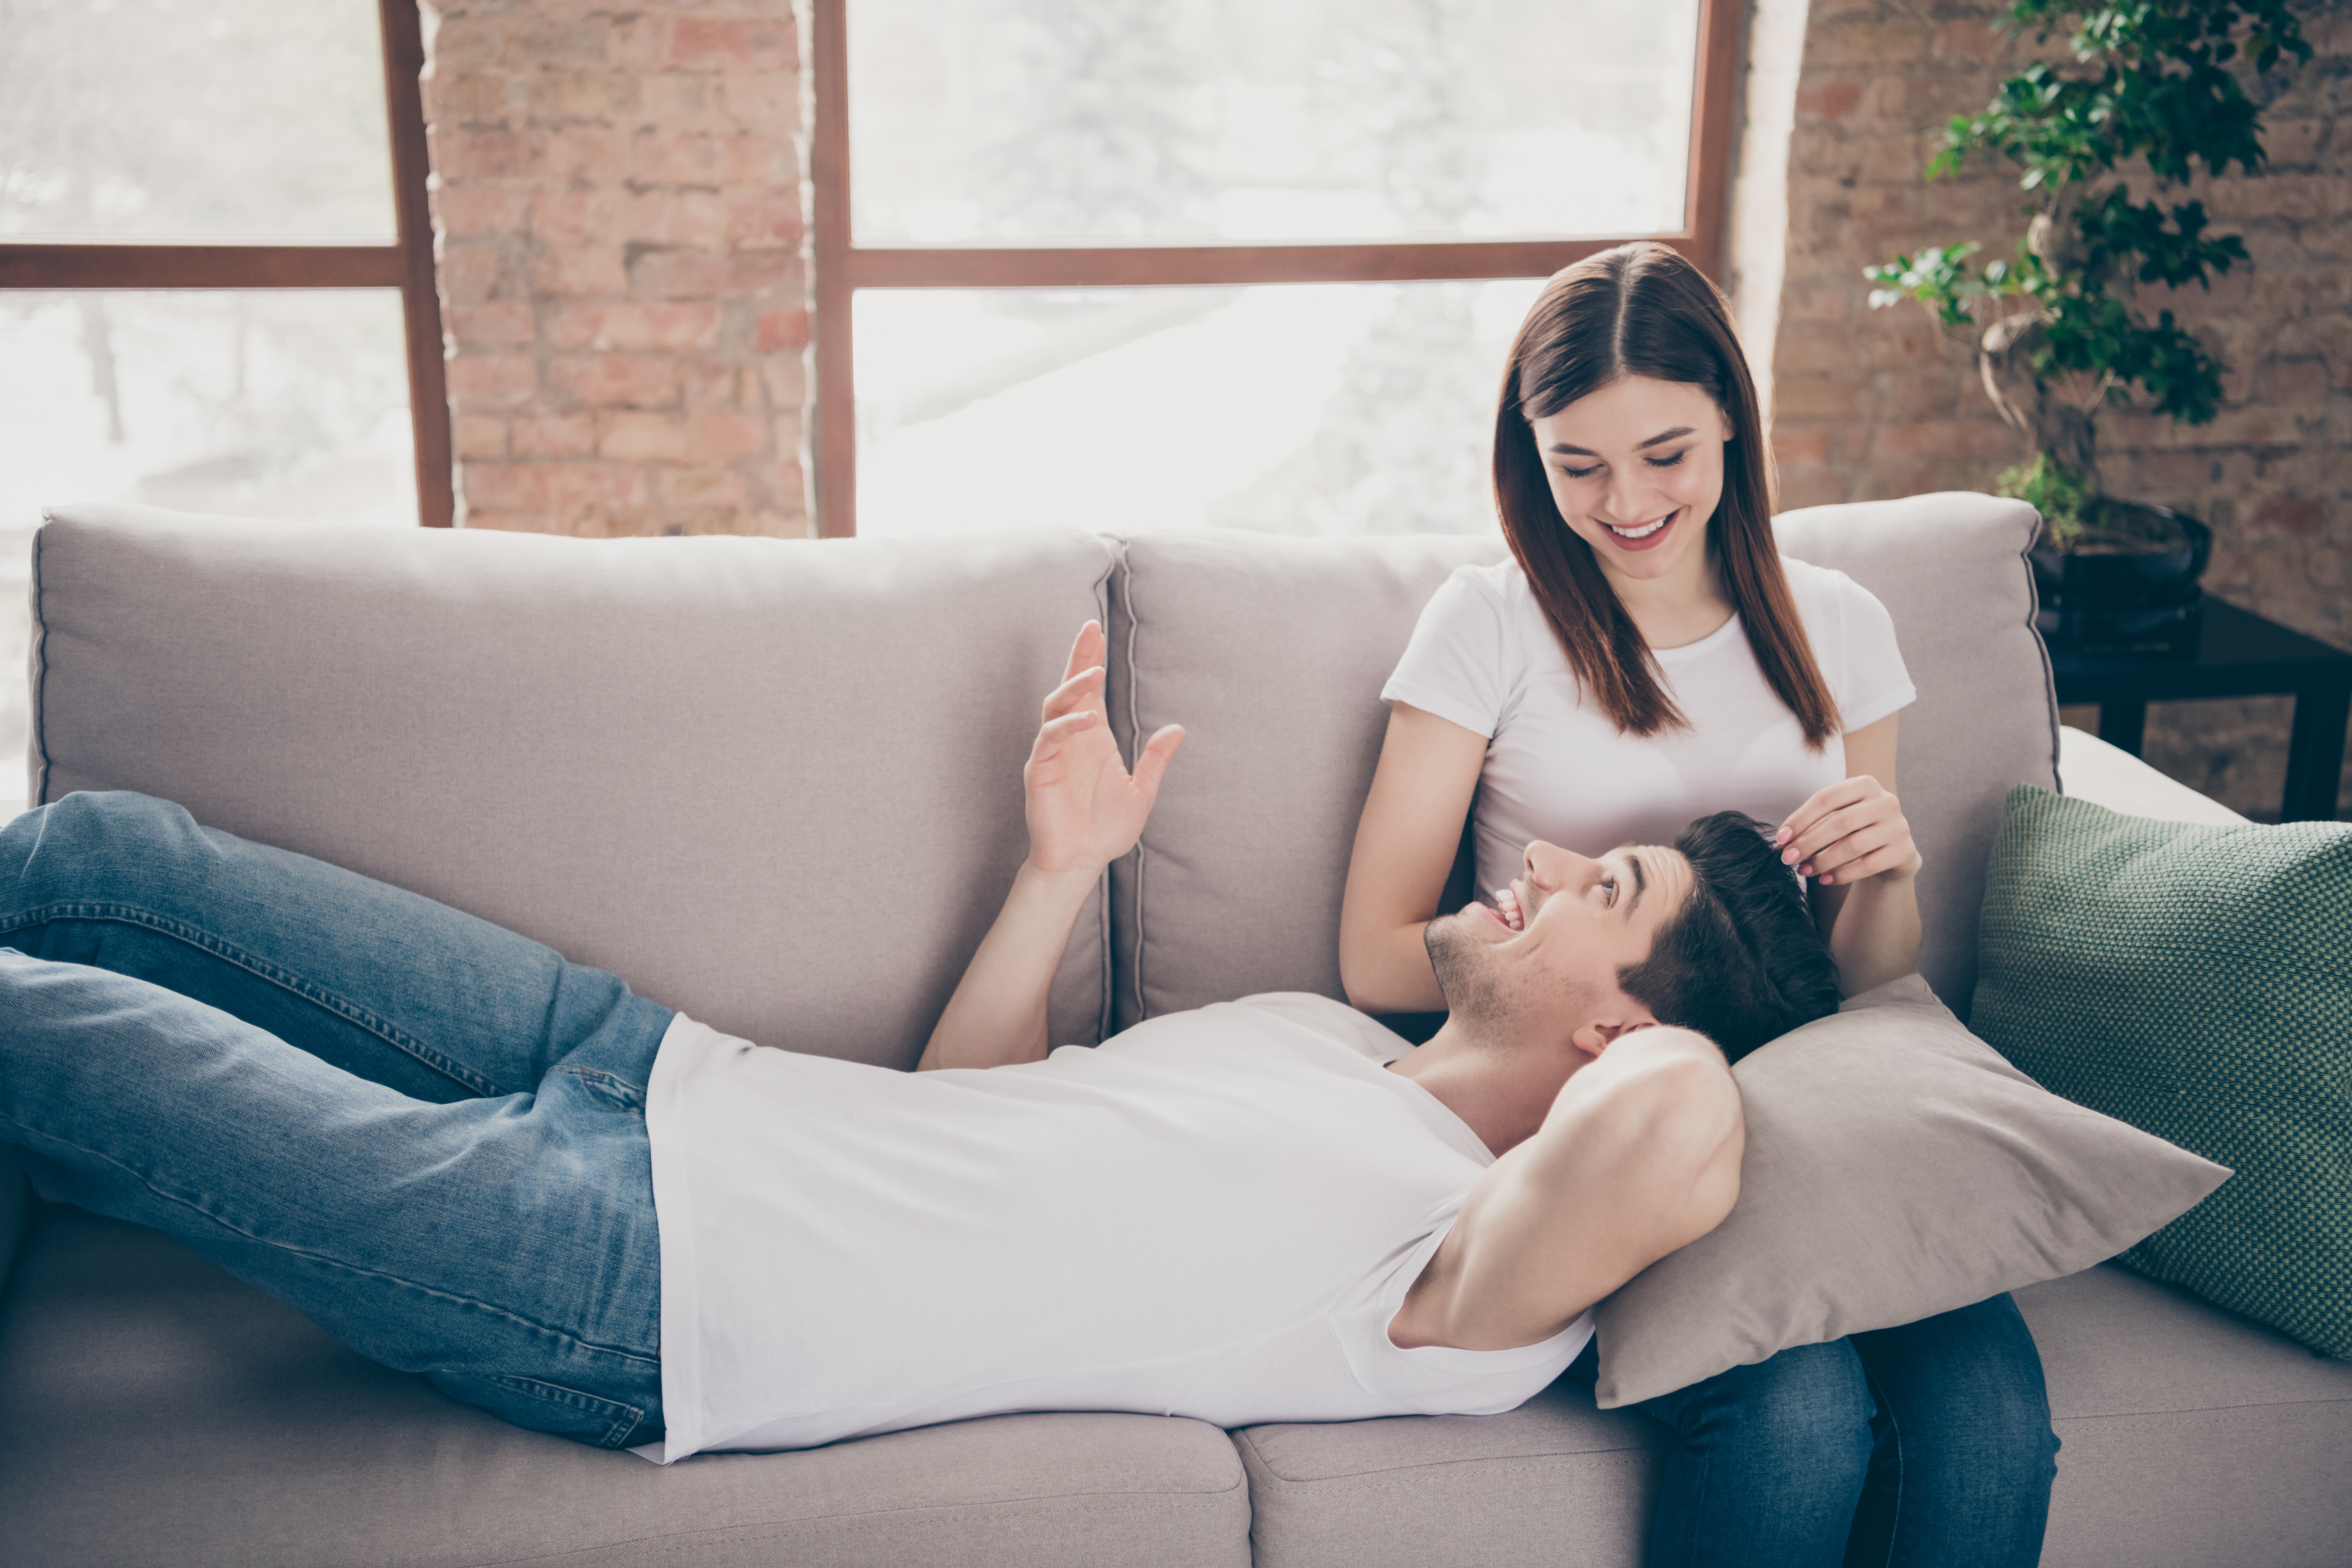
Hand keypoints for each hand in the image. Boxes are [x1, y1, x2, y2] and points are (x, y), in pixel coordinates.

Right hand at [1023, 621, 1184, 879]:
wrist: (1082, 862)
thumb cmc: (1105, 828)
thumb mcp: (1141, 791)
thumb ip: (1156, 760)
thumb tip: (1178, 729)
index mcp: (1093, 738)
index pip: (1089, 690)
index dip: (1090, 659)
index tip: (1096, 630)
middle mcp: (1071, 739)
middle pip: (1069, 687)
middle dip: (1078, 657)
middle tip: (1090, 629)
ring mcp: (1052, 753)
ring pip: (1055, 708)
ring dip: (1073, 687)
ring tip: (1094, 672)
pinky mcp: (1040, 771)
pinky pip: (1049, 740)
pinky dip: (1066, 725)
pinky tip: (1088, 718)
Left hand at [1776, 775, 1919, 886]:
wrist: (1891, 850)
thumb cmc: (1855, 830)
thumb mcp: (1836, 819)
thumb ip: (1811, 826)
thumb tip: (1780, 844)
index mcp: (1865, 784)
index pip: (1827, 798)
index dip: (1800, 818)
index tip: (1780, 838)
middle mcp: (1886, 801)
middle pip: (1840, 822)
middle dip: (1809, 842)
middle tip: (1788, 858)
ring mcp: (1899, 826)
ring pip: (1853, 845)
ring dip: (1823, 861)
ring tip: (1803, 870)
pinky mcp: (1904, 851)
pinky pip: (1868, 865)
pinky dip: (1842, 874)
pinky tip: (1825, 880)